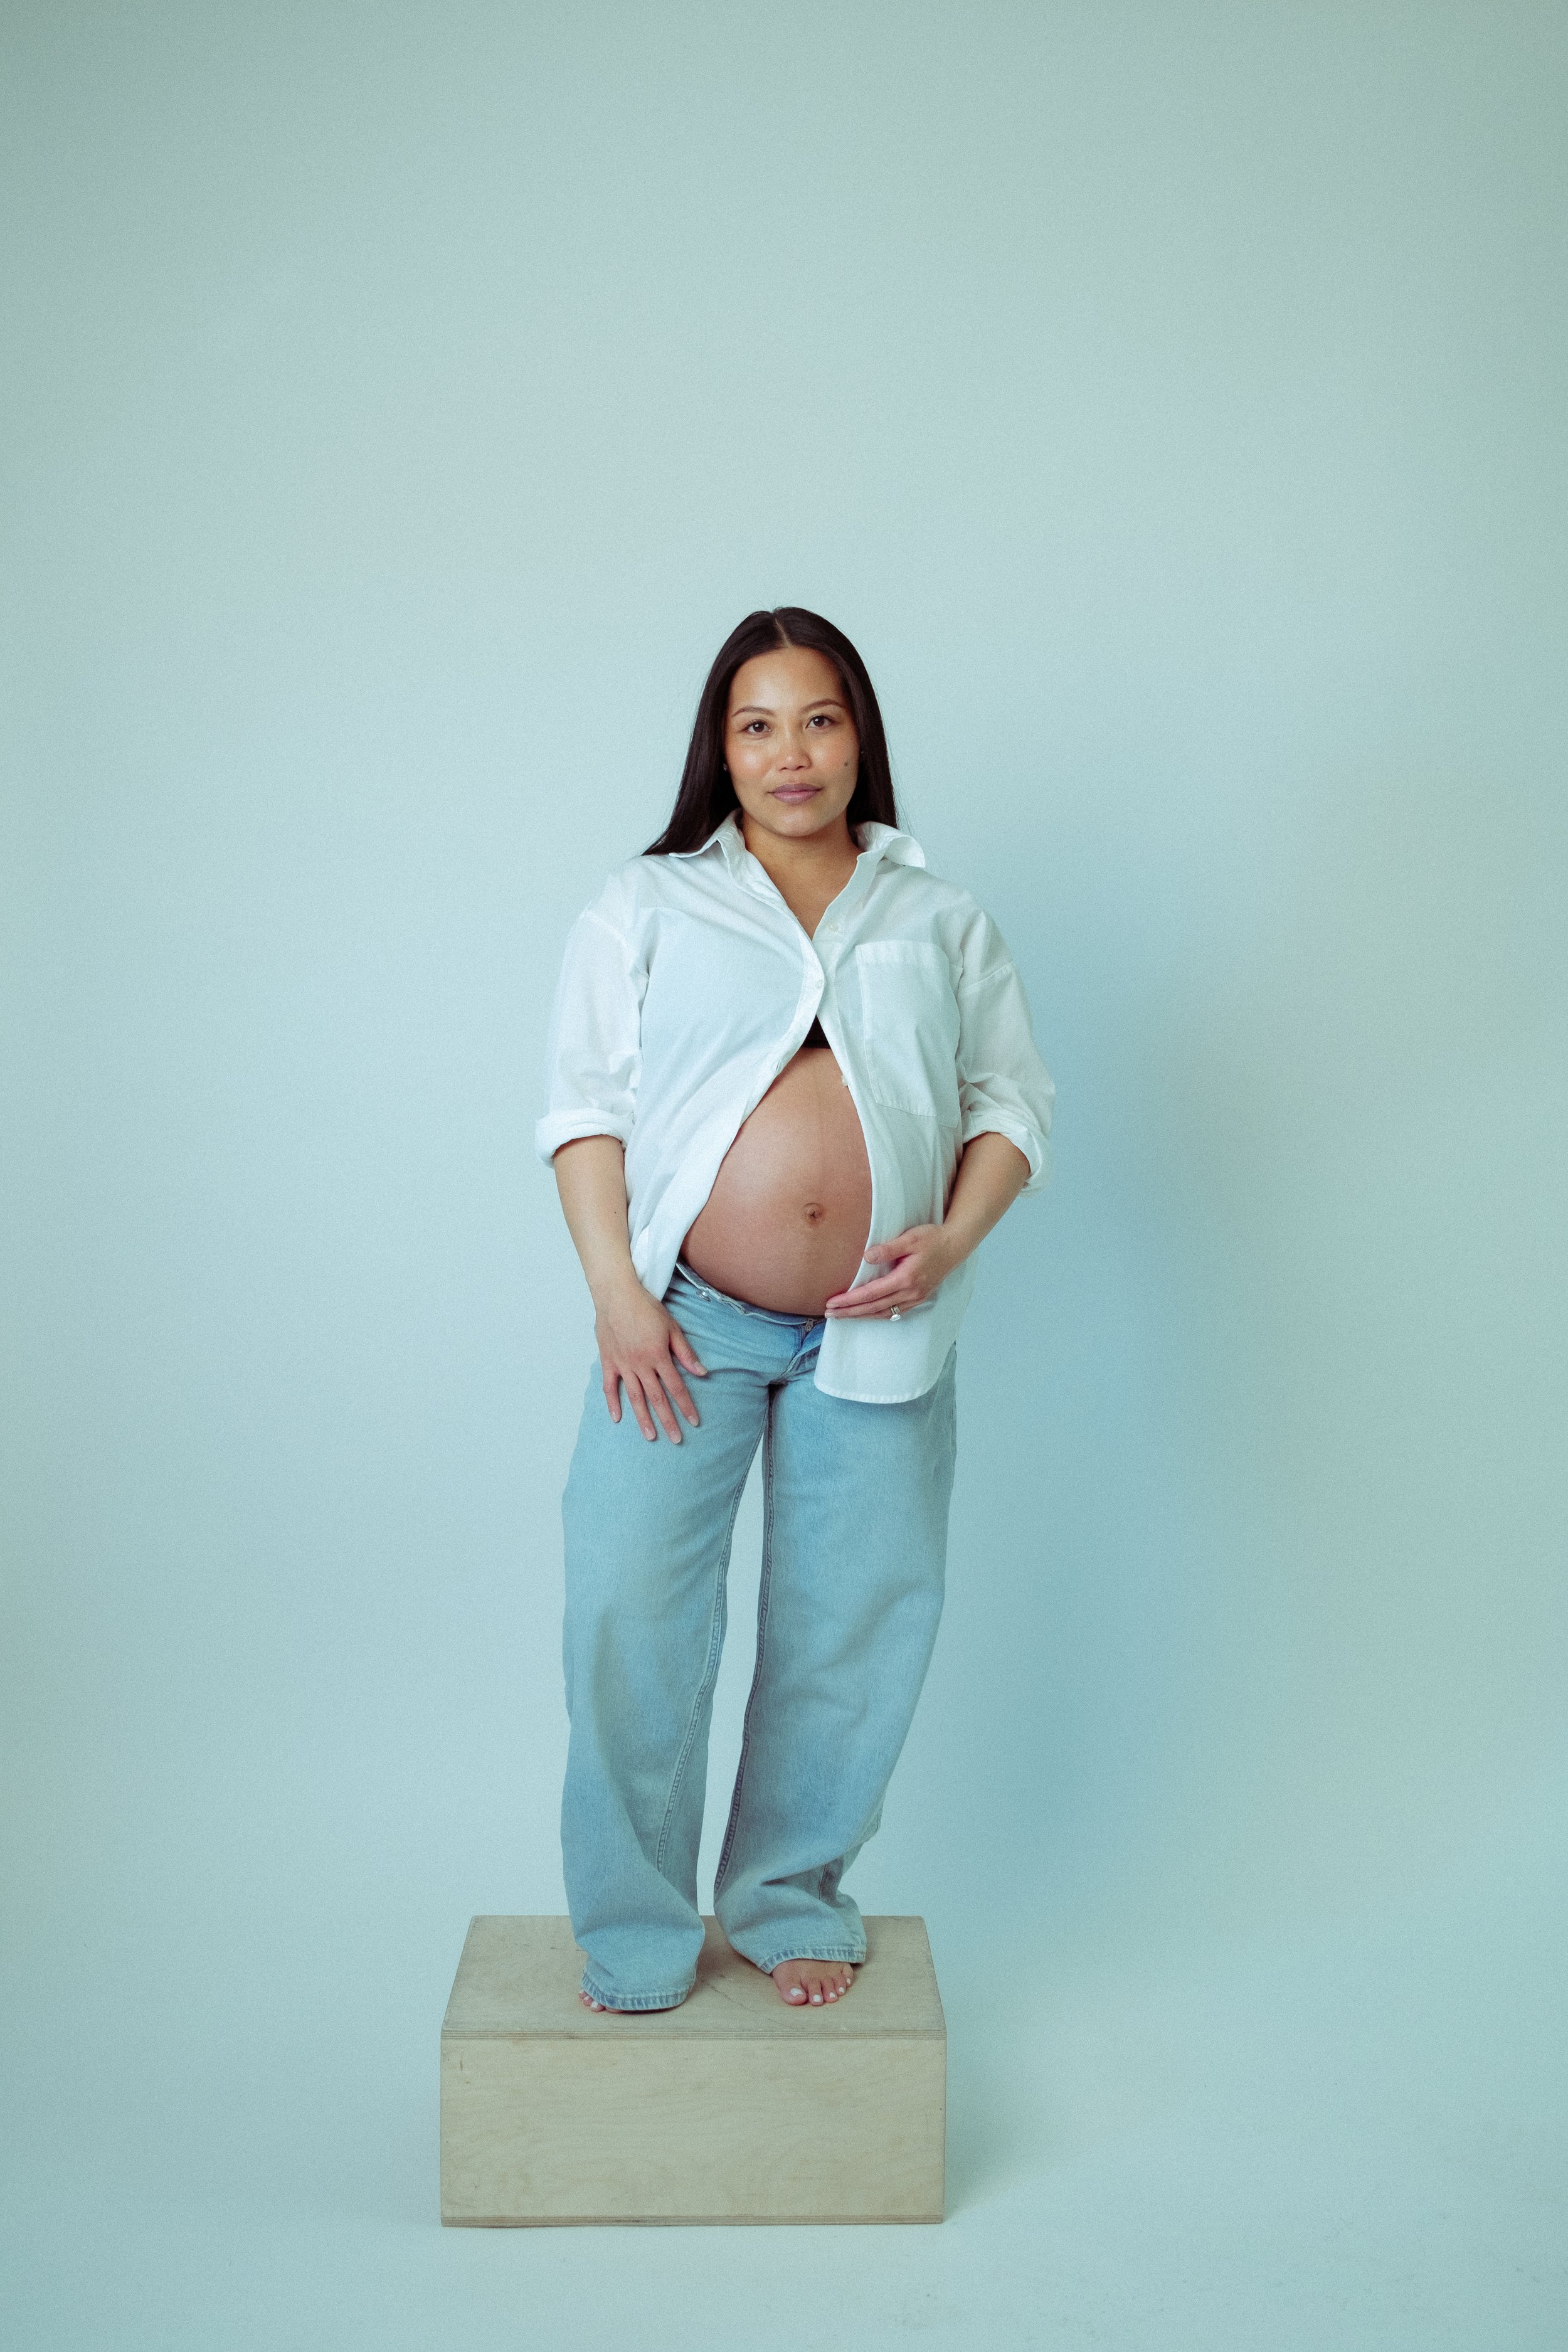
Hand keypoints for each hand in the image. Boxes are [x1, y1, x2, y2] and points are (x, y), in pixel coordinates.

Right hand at [593, 1279, 707, 1441]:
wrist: (617, 1295)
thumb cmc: (646, 1307)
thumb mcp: (672, 1327)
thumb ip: (685, 1352)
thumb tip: (702, 1372)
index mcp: (658, 1356)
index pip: (676, 1387)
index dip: (686, 1406)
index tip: (694, 1422)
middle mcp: (641, 1365)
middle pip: (657, 1398)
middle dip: (668, 1420)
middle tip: (676, 1440)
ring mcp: (623, 1365)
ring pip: (635, 1397)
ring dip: (643, 1419)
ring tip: (650, 1437)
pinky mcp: (608, 1361)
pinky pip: (610, 1387)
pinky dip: (612, 1403)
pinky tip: (617, 1418)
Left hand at [823, 1224, 960, 1319]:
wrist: (955, 1245)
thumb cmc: (932, 1238)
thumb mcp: (910, 1238)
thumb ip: (888, 1248)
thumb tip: (866, 1257)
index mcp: (906, 1279)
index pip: (870, 1294)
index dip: (849, 1300)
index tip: (832, 1303)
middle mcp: (910, 1293)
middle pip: (873, 1308)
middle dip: (850, 1312)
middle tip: (829, 1314)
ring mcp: (915, 1298)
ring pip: (883, 1313)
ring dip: (861, 1316)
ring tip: (842, 1316)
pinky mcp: (918, 1298)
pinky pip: (894, 1312)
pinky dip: (877, 1315)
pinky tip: (866, 1314)